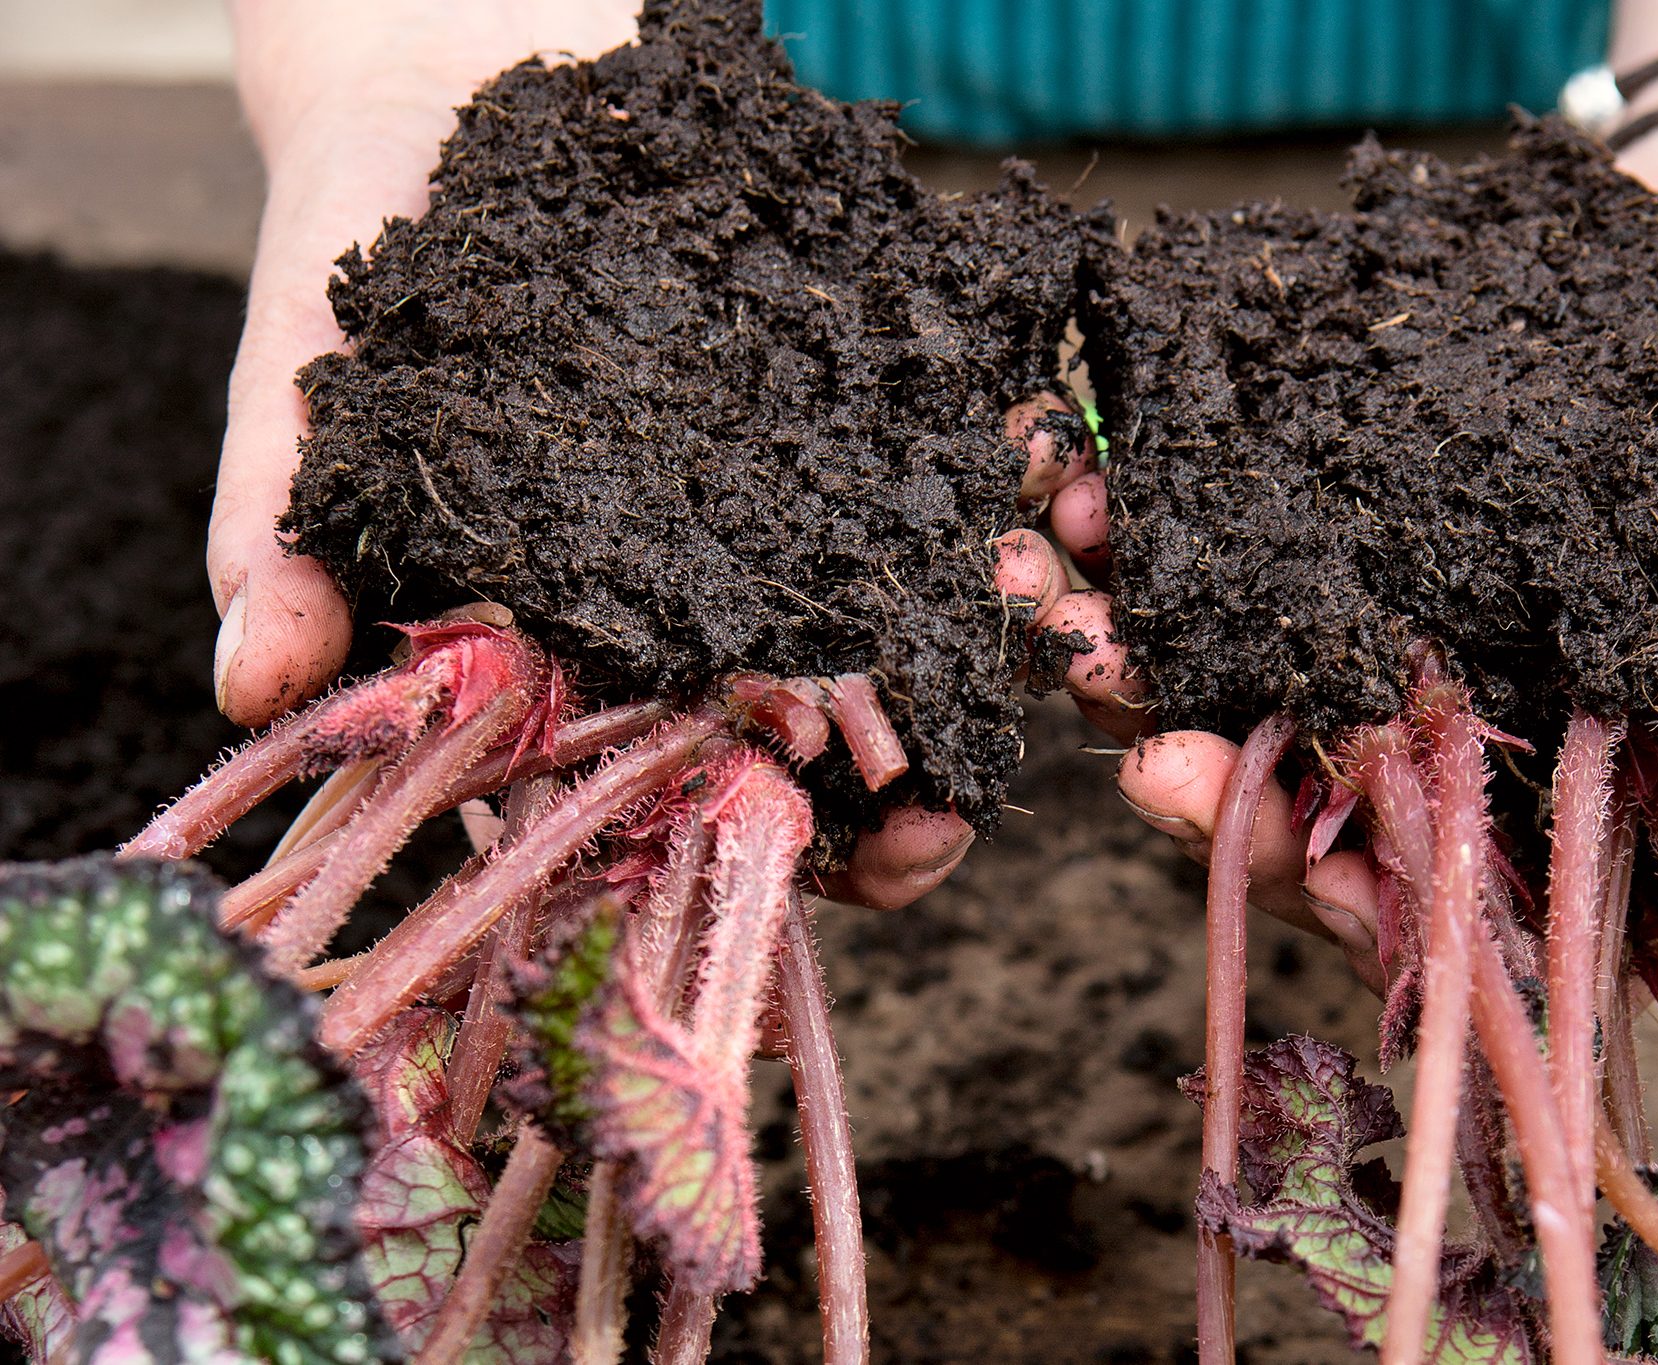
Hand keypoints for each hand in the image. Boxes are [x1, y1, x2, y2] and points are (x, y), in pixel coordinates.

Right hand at [217, 3, 1090, 910]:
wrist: (454, 74)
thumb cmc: (368, 248)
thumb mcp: (314, 386)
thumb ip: (283, 529)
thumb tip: (244, 688)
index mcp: (573, 633)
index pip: (661, 789)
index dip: (746, 854)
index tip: (837, 882)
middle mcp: (691, 585)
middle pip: (806, 732)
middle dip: (897, 788)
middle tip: (961, 814)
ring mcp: (779, 489)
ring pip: (899, 598)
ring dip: (976, 636)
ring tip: (1033, 632)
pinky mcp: (843, 380)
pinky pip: (940, 434)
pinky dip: (1003, 462)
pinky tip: (1046, 479)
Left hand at [1069, 113, 1657, 938]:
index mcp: (1565, 783)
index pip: (1418, 877)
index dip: (1301, 862)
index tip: (1185, 789)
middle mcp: (1465, 726)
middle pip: (1291, 788)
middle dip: (1169, 738)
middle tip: (1080, 655)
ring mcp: (1400, 626)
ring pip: (1242, 673)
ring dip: (1135, 632)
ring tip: (1052, 561)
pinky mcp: (1355, 526)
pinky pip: (1246, 548)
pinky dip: (1167, 525)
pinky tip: (1097, 477)